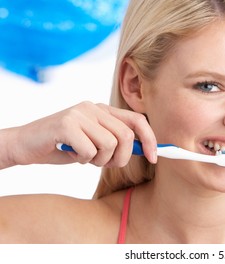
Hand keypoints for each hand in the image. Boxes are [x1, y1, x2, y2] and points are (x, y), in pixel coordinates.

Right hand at [4, 102, 156, 167]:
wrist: (25, 144)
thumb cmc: (64, 146)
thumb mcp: (95, 142)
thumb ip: (116, 141)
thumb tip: (144, 149)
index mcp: (103, 110)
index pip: (137, 120)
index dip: (150, 140)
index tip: (154, 158)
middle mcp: (94, 108)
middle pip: (126, 136)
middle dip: (120, 158)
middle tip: (103, 162)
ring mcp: (80, 113)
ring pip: (110, 145)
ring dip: (99, 160)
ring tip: (83, 156)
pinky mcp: (66, 124)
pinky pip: (90, 151)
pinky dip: (82, 159)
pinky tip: (70, 153)